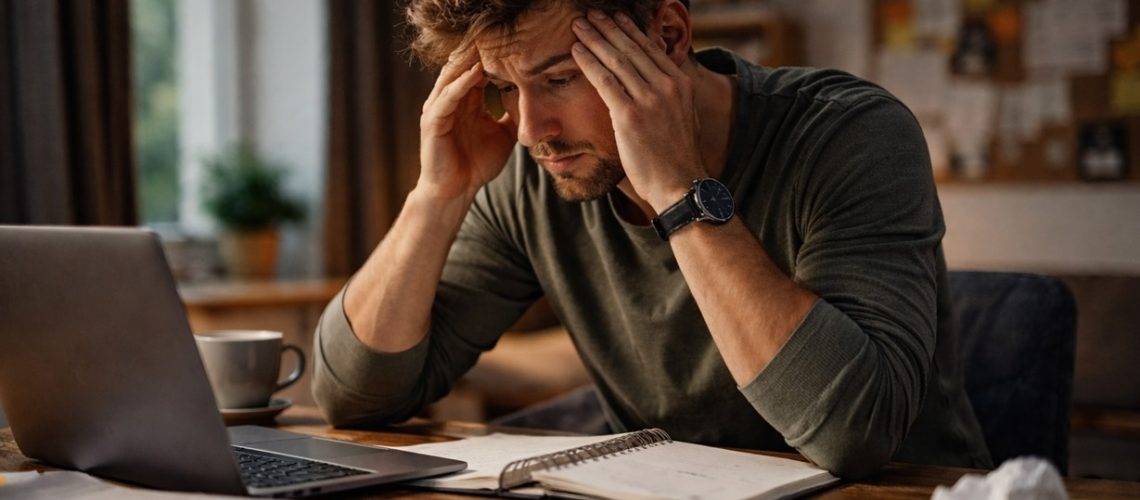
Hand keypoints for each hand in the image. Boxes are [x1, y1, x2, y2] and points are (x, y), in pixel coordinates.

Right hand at [418, 48, 515, 201]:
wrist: (457, 192)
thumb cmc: (476, 165)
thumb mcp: (503, 135)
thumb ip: (513, 117)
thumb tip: (535, 106)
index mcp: (465, 102)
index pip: (477, 71)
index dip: (493, 58)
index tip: (514, 45)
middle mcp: (450, 101)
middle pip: (463, 67)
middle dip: (479, 52)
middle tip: (498, 34)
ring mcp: (439, 110)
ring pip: (452, 77)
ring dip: (469, 61)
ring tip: (486, 46)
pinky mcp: (433, 123)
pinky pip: (447, 98)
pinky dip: (460, 84)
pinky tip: (475, 73)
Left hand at [571, 10, 705, 210]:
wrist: (680, 185)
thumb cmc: (675, 157)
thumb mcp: (680, 117)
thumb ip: (667, 96)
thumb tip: (652, 83)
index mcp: (681, 83)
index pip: (650, 48)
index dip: (628, 31)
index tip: (614, 19)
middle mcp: (668, 86)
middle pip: (631, 48)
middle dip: (608, 28)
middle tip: (590, 16)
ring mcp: (650, 100)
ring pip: (616, 60)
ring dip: (595, 39)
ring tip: (579, 27)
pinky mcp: (630, 115)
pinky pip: (604, 81)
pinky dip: (589, 63)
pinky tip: (576, 52)